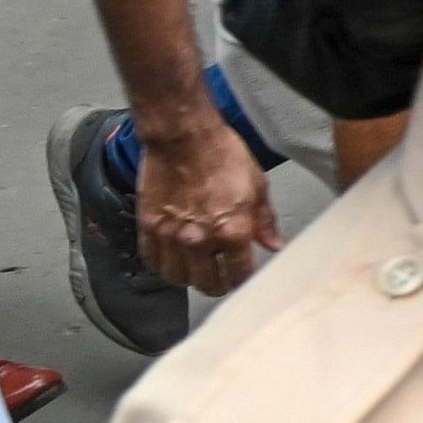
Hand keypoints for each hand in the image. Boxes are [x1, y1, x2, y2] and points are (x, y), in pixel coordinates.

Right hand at [135, 119, 282, 294]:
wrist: (184, 138)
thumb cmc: (222, 155)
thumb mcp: (258, 187)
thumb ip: (265, 222)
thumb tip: (274, 244)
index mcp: (233, 231)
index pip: (239, 275)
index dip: (242, 280)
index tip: (242, 277)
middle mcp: (200, 239)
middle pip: (206, 284)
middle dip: (217, 284)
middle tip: (220, 278)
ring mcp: (171, 235)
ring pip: (177, 278)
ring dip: (189, 277)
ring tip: (197, 269)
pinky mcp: (149, 226)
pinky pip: (152, 260)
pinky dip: (162, 264)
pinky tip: (172, 258)